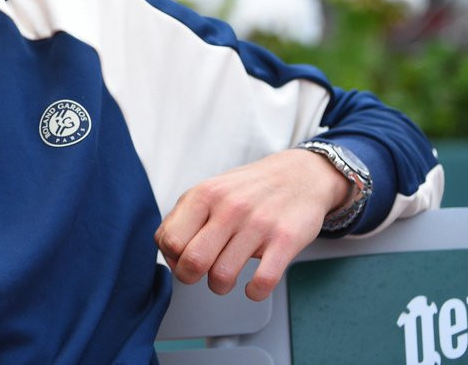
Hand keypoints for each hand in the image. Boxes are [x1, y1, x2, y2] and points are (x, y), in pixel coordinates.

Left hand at [154, 148, 348, 300]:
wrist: (300, 174)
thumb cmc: (249, 189)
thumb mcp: (209, 191)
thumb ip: (184, 218)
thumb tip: (167, 253)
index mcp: (205, 195)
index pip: (170, 240)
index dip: (172, 258)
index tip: (183, 259)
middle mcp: (230, 208)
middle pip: (192, 262)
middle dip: (191, 277)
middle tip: (201, 274)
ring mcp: (258, 224)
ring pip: (223, 276)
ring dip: (220, 286)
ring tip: (226, 277)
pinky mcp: (285, 240)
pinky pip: (262, 281)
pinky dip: (254, 292)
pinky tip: (253, 286)